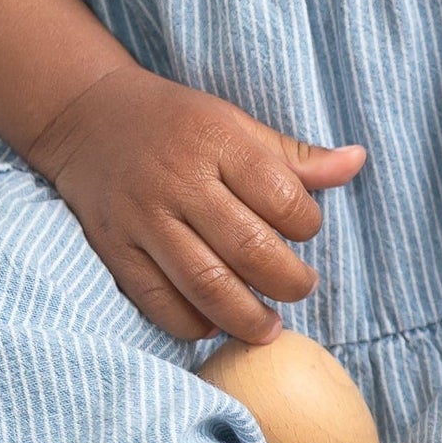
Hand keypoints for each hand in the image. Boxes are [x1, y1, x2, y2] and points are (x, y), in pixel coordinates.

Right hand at [28, 64, 365, 342]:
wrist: (84, 115)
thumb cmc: (179, 124)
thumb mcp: (236, 124)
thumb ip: (297, 156)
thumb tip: (357, 161)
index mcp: (216, 143)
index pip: (282, 199)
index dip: (307, 227)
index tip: (304, 234)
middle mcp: (177, 180)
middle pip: (249, 250)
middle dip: (288, 282)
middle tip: (300, 289)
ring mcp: (142, 217)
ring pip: (206, 284)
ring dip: (247, 317)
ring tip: (268, 327)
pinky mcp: (114, 248)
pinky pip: (159, 301)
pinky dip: (194, 323)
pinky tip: (216, 323)